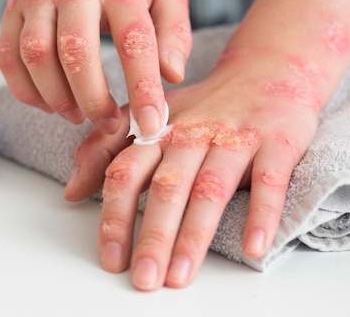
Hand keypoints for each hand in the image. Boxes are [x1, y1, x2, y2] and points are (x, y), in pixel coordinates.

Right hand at [0, 0, 191, 135]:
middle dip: (93, 99)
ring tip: (79, 115)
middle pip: (76, 52)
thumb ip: (174, 35)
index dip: (142, 88)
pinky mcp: (12, 13)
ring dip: (58, 98)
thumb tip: (171, 76)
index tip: (150, 125)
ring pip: (36, 57)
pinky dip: (28, 92)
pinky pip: (9, 60)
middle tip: (108, 123)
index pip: (133, 41)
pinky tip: (51, 104)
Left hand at [65, 47, 320, 289]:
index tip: (111, 258)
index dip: (115, 216)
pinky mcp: (278, 142)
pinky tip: (253, 248)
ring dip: (194, 234)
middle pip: (168, 187)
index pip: (126, 172)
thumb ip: (106, 150)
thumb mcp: (151, 118)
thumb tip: (71, 192)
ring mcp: (235, 138)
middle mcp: (193, 134)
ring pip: (210, 188)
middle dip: (153, 235)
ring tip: (180, 276)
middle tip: (144, 278)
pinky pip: (269, 181)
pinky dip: (262, 214)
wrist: (268, 71)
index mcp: (158, 130)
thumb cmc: (205, 105)